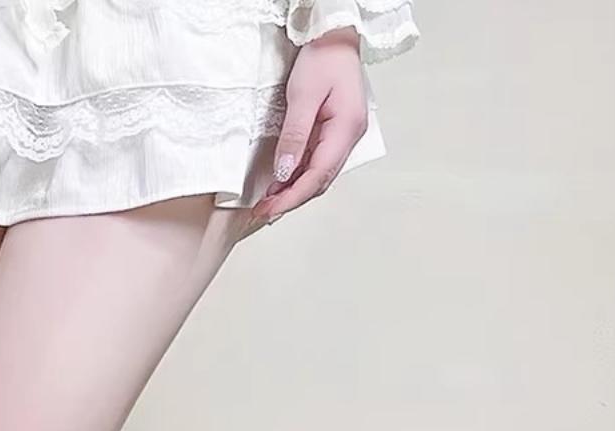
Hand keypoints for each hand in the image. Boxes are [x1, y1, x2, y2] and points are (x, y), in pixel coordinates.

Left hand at [251, 29, 368, 226]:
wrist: (336, 35)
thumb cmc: (324, 56)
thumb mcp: (303, 95)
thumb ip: (294, 136)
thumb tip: (284, 172)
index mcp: (346, 128)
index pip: (318, 176)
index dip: (292, 197)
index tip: (269, 210)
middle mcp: (350, 136)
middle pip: (320, 180)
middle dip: (292, 199)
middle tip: (264, 211)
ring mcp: (345, 135)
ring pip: (320, 174)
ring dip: (295, 190)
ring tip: (269, 201)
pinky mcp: (336, 131)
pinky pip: (318, 161)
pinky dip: (300, 175)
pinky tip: (283, 181)